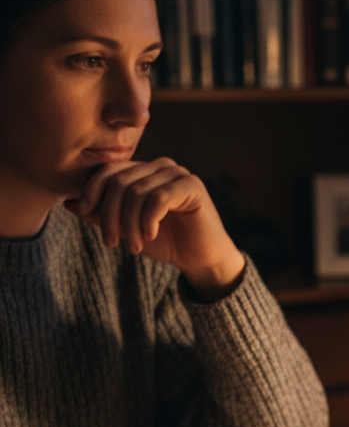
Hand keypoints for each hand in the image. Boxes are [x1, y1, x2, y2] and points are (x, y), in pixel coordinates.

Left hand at [65, 158, 245, 300]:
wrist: (203, 260)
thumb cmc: (168, 243)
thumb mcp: (128, 229)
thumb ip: (101, 215)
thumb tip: (68, 202)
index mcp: (144, 172)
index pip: (109, 170)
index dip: (92, 189)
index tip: (82, 212)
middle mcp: (160, 166)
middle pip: (120, 182)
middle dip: (110, 214)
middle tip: (111, 242)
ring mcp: (177, 174)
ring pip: (137, 191)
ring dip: (130, 223)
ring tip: (134, 247)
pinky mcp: (192, 186)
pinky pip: (158, 198)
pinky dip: (149, 220)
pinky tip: (150, 236)